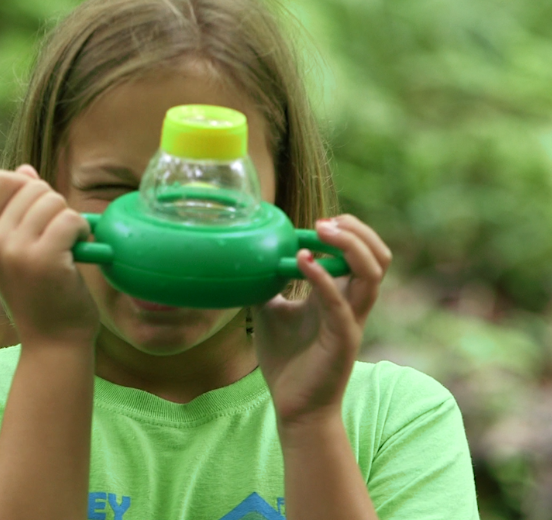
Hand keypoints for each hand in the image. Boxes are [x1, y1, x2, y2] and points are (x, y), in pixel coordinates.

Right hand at [0, 164, 98, 344]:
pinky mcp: (45, 260)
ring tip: (69, 246)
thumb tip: (25, 170)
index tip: (40, 213)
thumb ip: (18, 212)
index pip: (0, 180)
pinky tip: (79, 250)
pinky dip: (82, 231)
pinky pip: (70, 219)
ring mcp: (17, 251)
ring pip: (54, 200)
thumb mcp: (19, 251)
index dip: (27, 186)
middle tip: (59, 237)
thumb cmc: (41, 294)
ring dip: (70, 219)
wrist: (53, 342)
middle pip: (33, 187)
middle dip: (54, 204)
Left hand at [253, 215, 391, 427]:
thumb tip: (246, 257)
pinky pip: (340, 301)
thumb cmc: (285, 359)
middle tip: (325, 221)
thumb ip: (268, 282)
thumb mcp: (270, 310)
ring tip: (321, 229)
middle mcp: (353, 304)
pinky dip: (323, 276)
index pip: (361, 253)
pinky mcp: (343, 339)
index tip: (315, 221)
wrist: (293, 406)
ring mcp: (351, 321)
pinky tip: (304, 260)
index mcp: (340, 295)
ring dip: (349, 245)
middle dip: (358, 232)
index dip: (346, 231)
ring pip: (372, 274)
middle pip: (379, 256)